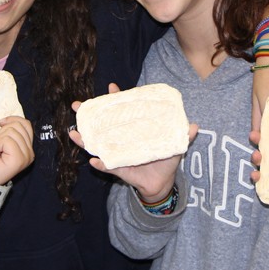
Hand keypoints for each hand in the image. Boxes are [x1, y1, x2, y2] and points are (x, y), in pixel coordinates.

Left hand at [0, 116, 34, 184]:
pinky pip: (6, 140)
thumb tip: (5, 120)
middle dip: (1, 132)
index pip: (26, 124)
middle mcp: (30, 153)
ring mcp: (26, 157)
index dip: (12, 119)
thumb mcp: (0, 141)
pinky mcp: (19, 159)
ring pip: (11, 132)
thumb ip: (9, 132)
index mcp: (28, 148)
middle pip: (17, 126)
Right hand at [70, 84, 196, 202]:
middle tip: (76, 105)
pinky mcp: (118, 169)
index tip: (111, 87)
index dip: (115, 99)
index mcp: (132, 129)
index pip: (122, 111)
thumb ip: (183, 135)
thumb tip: (194, 125)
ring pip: (96, 145)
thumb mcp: (175, 145)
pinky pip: (107, 167)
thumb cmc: (165, 159)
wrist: (163, 182)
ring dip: (84, 139)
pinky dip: (101, 164)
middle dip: (87, 115)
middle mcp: (120, 139)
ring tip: (74, 133)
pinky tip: (94, 161)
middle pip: (101, 125)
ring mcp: (117, 153)